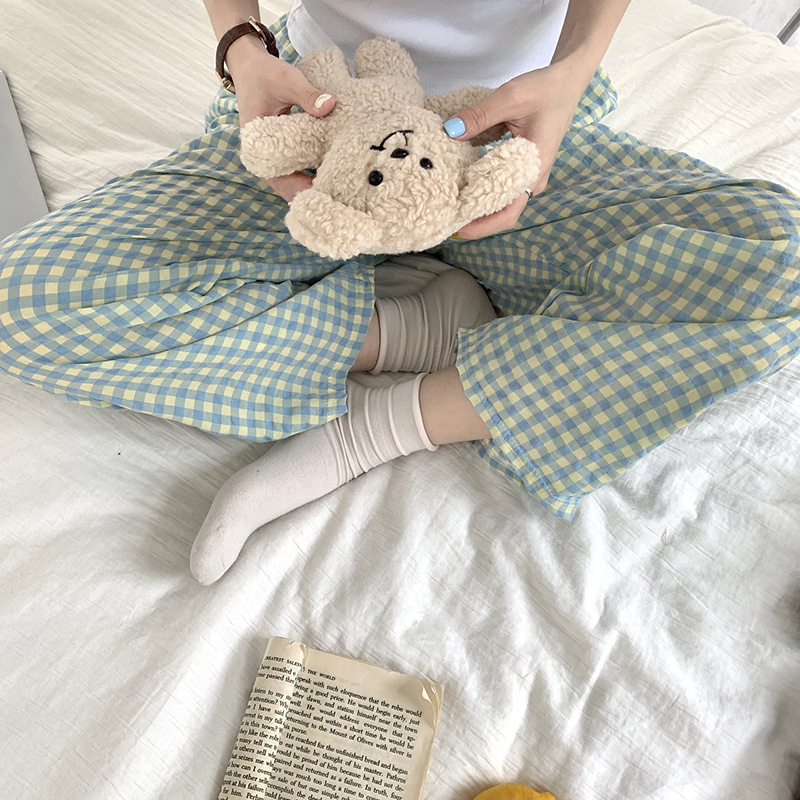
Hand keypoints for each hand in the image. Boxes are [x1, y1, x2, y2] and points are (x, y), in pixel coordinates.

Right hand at [226, 36, 335, 201]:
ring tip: (346, 195)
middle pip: (292, 191)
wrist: (251, 68)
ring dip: (319, 189)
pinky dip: (318, 176)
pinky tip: (339, 178)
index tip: (330, 196)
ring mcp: (276, 160)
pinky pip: (302, 173)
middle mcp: (265, 160)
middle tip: (345, 201)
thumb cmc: (266, 74)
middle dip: (317, 197)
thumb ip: (308, 94)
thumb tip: (330, 105)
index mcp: (258, 148)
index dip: (306, 192)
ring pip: (298, 186)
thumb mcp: (286, 80)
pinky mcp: (285, 155)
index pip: (283, 182)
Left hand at [446, 61, 586, 238]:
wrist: (567, 81)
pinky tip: (463, 183)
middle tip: (447, 217)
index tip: (456, 227)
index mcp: (534, 169)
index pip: (508, 212)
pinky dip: (484, 188)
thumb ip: (480, 115)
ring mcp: (530, 175)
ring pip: (503, 201)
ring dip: (479, 205)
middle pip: (503, 213)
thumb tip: (450, 131)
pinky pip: (503, 187)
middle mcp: (533, 179)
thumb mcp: (511, 97)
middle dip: (476, 219)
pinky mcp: (524, 168)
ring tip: (452, 203)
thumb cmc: (545, 89)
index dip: (482, 225)